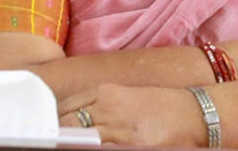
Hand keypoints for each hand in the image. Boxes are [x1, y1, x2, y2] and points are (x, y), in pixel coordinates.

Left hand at [59, 83, 203, 146]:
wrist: (192, 113)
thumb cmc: (159, 107)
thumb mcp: (125, 98)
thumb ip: (100, 106)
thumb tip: (73, 121)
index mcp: (105, 92)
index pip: (66, 106)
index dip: (53, 121)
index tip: (45, 130)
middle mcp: (108, 106)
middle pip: (68, 122)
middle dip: (57, 134)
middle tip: (45, 141)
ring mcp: (118, 126)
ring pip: (80, 137)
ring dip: (69, 142)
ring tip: (59, 145)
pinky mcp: (130, 144)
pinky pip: (101, 149)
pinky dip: (89, 149)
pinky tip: (83, 149)